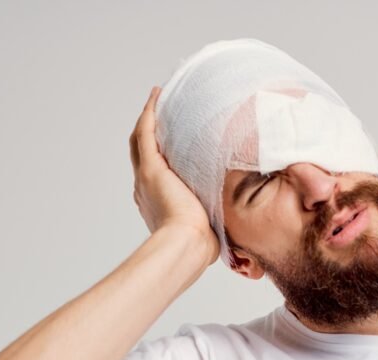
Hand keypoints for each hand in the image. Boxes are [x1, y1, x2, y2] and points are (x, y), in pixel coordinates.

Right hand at [129, 86, 218, 266]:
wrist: (186, 245)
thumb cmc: (200, 244)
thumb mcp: (208, 225)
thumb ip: (215, 215)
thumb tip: (236, 219)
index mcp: (156, 202)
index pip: (155, 171)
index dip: (160, 153)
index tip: (170, 141)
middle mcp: (145, 187)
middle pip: (142, 151)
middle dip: (151, 131)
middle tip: (161, 111)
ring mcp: (146, 176)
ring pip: (141, 138)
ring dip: (149, 117)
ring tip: (160, 98)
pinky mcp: (151, 167)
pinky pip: (146, 131)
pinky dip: (150, 112)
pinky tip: (158, 95)